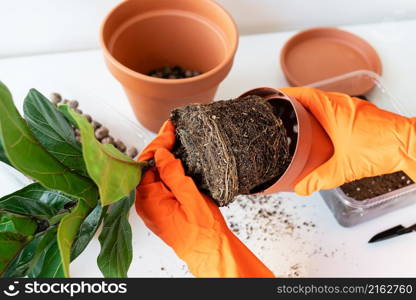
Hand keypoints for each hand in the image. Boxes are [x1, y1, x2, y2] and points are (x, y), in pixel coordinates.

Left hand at [136, 121, 273, 276]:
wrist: (211, 252)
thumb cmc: (203, 232)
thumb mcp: (191, 198)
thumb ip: (174, 174)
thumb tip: (161, 153)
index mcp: (149, 201)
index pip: (145, 164)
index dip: (157, 144)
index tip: (169, 129)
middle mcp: (147, 204)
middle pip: (147, 167)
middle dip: (159, 147)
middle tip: (172, 130)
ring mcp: (154, 206)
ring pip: (154, 175)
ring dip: (164, 157)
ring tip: (174, 139)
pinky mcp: (163, 207)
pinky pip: (161, 184)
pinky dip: (168, 169)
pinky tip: (177, 160)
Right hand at [281, 87, 415, 195]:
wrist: (410, 145)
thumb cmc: (382, 148)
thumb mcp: (344, 168)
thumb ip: (319, 179)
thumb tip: (302, 187)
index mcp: (333, 109)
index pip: (303, 94)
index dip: (286, 93)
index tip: (274, 96)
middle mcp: (342, 104)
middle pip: (312, 96)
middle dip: (294, 102)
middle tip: (281, 110)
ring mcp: (353, 107)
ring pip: (325, 101)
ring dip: (310, 107)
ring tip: (298, 119)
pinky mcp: (361, 114)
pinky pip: (336, 108)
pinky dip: (324, 114)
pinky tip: (323, 129)